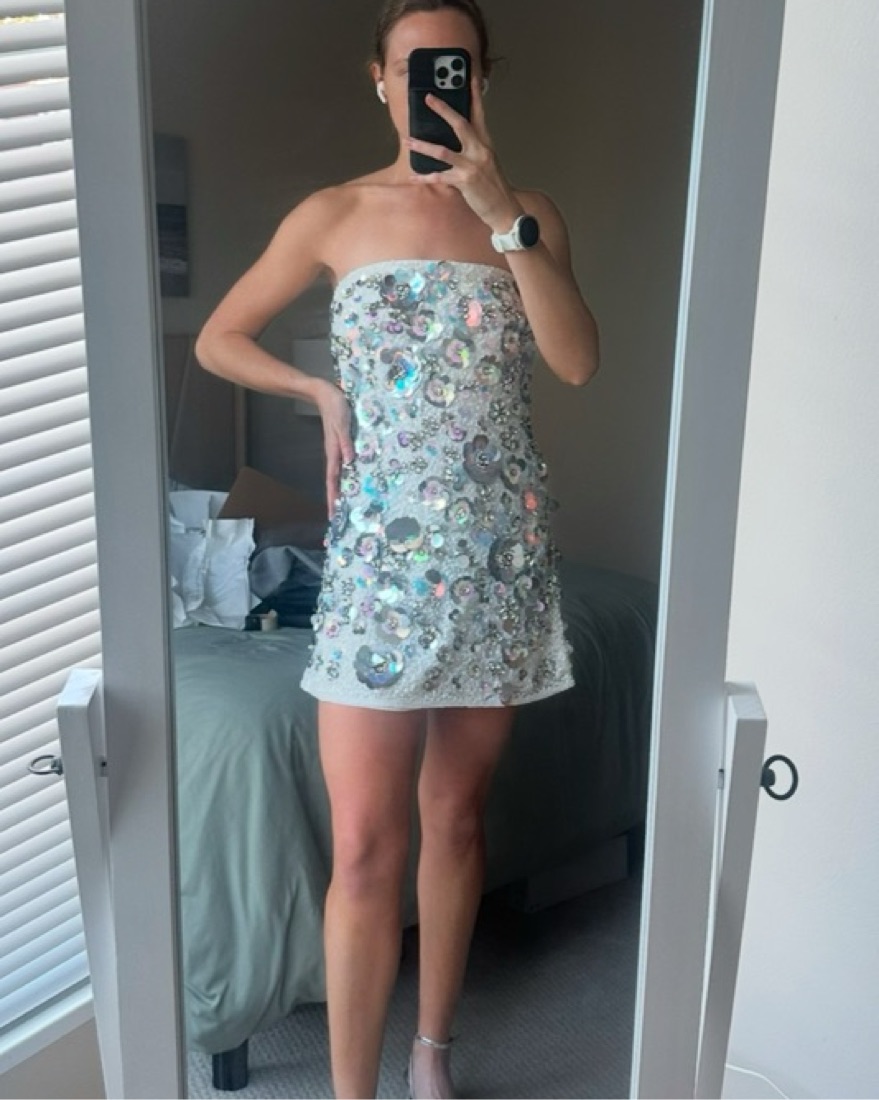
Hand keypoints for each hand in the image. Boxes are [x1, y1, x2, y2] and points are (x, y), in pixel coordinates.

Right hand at [313, 379, 354, 518]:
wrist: (326, 394)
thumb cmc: (335, 407)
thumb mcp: (341, 423)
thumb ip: (345, 442)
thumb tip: (350, 461)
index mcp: (333, 453)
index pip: (332, 481)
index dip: (333, 498)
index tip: (332, 515)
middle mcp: (335, 455)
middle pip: (335, 483)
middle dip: (335, 501)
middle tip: (338, 519)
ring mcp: (338, 451)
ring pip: (340, 476)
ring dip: (342, 491)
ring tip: (345, 507)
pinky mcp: (343, 445)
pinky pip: (345, 465)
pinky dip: (348, 476)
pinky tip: (354, 482)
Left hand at [404, 75, 522, 231]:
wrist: (505, 210)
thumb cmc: (494, 189)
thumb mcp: (487, 164)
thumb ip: (473, 151)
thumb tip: (454, 144)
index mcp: (486, 144)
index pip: (479, 115)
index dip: (474, 96)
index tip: (469, 78)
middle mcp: (480, 151)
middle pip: (460, 124)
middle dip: (442, 109)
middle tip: (428, 98)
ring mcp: (472, 166)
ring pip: (443, 151)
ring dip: (422, 146)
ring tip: (407, 140)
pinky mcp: (465, 182)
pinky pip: (440, 177)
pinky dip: (424, 177)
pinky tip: (412, 176)